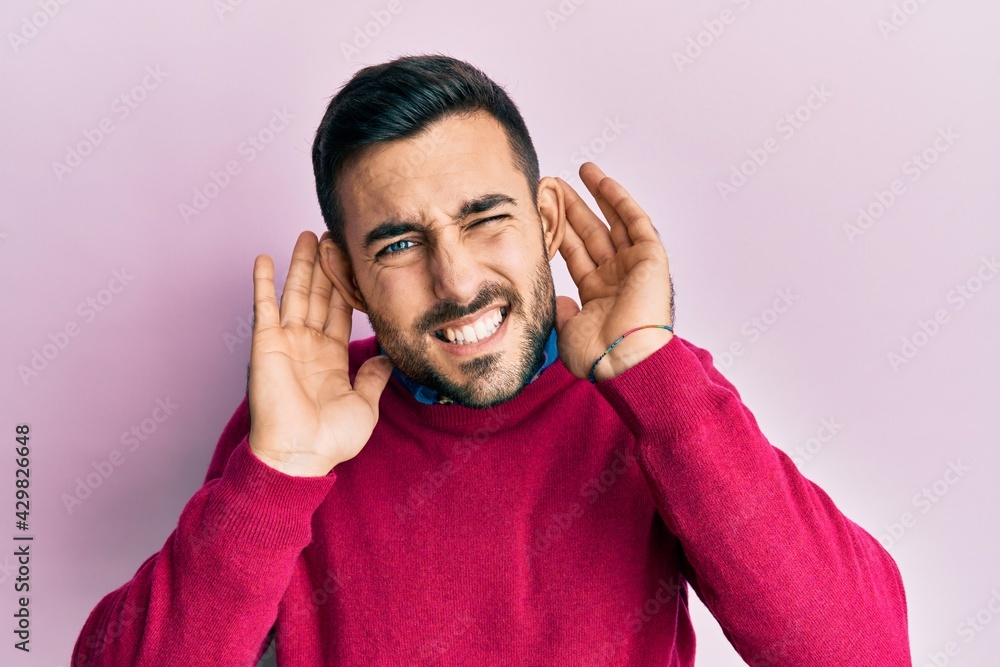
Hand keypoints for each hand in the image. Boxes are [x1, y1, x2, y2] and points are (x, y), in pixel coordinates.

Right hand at [247, 231, 393, 476]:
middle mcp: (308, 345)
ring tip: (307, 236)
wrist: (301, 455)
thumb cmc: (330, 439)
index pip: (341, 312)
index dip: (346, 286)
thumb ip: (373, 377)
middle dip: (325, 266)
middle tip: (331, 235)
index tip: (352, 261)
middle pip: (319, 295)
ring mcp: (286, 342)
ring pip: (296, 294)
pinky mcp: (266, 344)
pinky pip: (263, 307)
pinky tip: (266, 259)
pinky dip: (263, 283)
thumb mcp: (365, 405)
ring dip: (301, 265)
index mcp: (330, 358)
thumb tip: (386, 358)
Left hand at [554, 162, 673, 381]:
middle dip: (573, 208)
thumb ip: (562, 310)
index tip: (543, 212)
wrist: (624, 360)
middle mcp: (616, 278)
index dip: (560, 232)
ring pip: (613, 222)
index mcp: (598, 296)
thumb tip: (560, 300)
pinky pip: (635, 222)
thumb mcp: (567, 330)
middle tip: (554, 185)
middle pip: (591, 233)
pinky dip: (620, 200)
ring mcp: (634, 267)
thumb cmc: (599, 356)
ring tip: (579, 171)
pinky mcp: (651, 258)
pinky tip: (602, 182)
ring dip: (597, 196)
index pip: (576, 254)